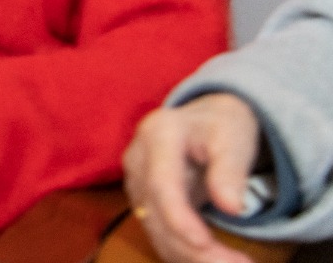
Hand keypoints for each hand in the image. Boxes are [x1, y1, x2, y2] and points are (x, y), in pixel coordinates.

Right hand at [124, 93, 260, 262]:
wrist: (203, 120)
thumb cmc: (221, 124)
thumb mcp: (233, 137)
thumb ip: (231, 169)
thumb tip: (232, 208)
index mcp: (158, 134)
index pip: (161, 183)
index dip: (178, 217)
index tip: (204, 244)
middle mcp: (137, 158)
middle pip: (155, 213)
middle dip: (192, 248)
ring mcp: (135, 181)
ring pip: (155, 230)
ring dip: (191, 256)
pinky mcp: (141, 200)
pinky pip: (159, 234)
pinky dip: (186, 253)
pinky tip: (216, 259)